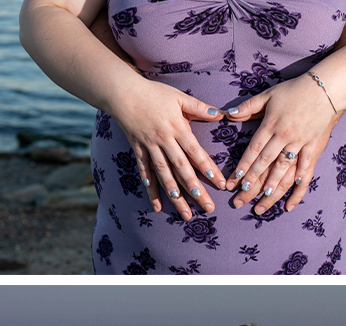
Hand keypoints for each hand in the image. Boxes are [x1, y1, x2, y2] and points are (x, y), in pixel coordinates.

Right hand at [112, 85, 229, 219]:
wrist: (124, 94)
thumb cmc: (155, 93)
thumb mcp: (179, 96)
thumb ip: (199, 107)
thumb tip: (220, 115)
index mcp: (177, 127)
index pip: (195, 152)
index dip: (207, 168)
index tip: (218, 183)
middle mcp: (163, 141)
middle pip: (182, 169)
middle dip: (195, 190)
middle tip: (208, 207)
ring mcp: (149, 148)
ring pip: (164, 176)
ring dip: (174, 196)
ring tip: (185, 212)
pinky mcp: (138, 151)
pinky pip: (145, 173)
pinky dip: (151, 189)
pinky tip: (157, 204)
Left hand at [223, 78, 341, 213]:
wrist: (325, 86)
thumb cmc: (294, 90)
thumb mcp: (269, 94)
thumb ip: (249, 106)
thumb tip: (227, 113)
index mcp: (271, 124)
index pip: (253, 149)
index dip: (244, 165)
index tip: (234, 179)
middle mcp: (283, 135)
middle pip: (265, 162)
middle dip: (252, 181)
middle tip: (241, 196)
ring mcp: (299, 141)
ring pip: (284, 167)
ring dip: (273, 184)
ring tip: (264, 199)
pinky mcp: (313, 144)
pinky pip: (306, 165)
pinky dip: (300, 180)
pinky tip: (293, 195)